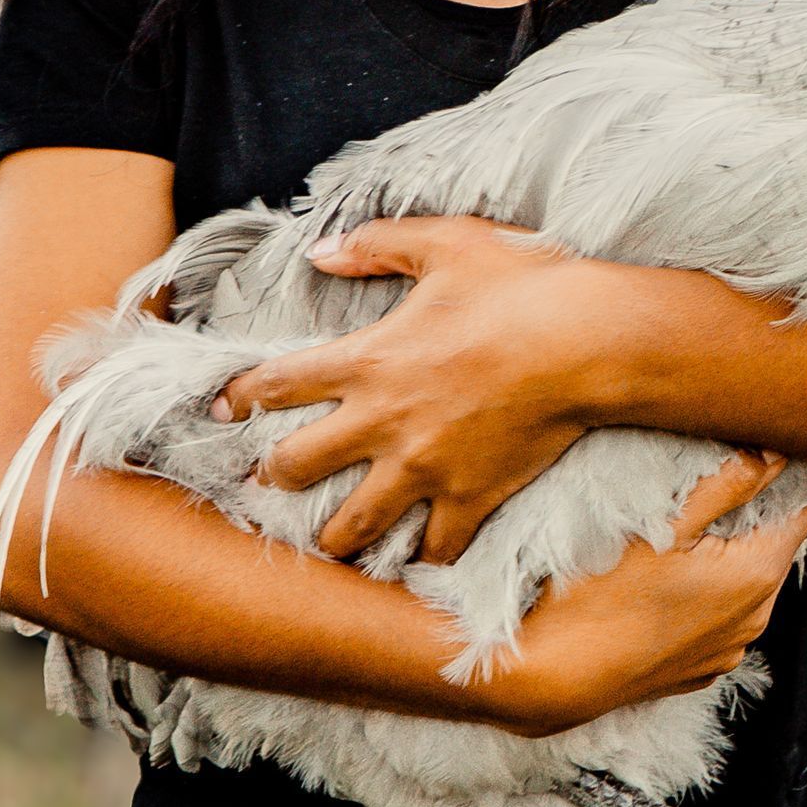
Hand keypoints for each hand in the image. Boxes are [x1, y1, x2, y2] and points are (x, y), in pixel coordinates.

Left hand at [215, 217, 617, 564]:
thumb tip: (319, 250)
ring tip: (325, 542)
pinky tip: (413, 563)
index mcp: (369, 359)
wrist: (586, 341)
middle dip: (271, 478)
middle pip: (296, 467)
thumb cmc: (518, 285)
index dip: (240, 396)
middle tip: (266, 483)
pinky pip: (434, 550)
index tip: (220, 409)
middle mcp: (383, 421)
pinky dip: (421, 559)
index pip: (279, 383)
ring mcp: (425, 467)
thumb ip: (375, 245)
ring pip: (352, 525)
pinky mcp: (470, 498)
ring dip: (332, 535)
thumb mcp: (445, 243)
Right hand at [483, 451, 806, 737]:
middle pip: (773, 544)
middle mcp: (754, 619)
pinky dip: (707, 588)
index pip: (803, 511)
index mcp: (756, 576)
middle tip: (716, 471)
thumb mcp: (662, 523)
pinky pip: (719, 613)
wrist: (550, 674)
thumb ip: (726, 483)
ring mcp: (727, 648)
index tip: (777, 444)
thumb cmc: (598, 594)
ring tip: (683, 522)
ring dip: (727, 549)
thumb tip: (774, 452)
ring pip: (745, 579)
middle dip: (754, 509)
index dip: (794, 475)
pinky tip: (666, 572)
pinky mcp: (698, 666)